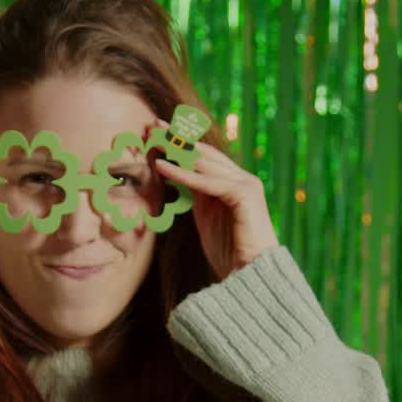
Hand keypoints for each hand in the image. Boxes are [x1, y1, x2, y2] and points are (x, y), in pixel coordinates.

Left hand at [152, 118, 279, 279]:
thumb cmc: (229, 253)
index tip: (154, 133)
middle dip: (176, 138)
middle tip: (150, 126)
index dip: (180, 143)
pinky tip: (162, 168)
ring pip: (206, 162)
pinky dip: (184, 175)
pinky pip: (208, 181)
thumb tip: (177, 178)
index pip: (204, 156)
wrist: (250, 276)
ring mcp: (246, 184)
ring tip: (152, 140)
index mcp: (233, 183)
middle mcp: (242, 179)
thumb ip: (196, 195)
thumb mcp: (206, 217)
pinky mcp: (244, 195)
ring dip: (177, 150)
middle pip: (204, 152)